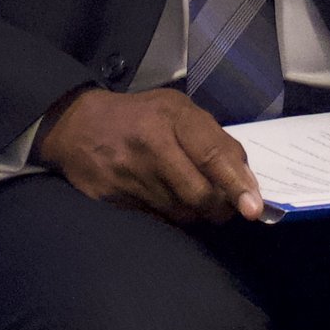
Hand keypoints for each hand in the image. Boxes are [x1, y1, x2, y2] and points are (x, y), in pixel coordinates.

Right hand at [38, 87, 265, 223]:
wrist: (76, 126)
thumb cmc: (139, 116)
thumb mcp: (177, 110)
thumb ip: (213, 140)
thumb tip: (245, 181)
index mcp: (170, 117)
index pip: (212, 155)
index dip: (236, 185)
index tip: (253, 209)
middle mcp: (150, 146)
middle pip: (199, 194)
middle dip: (220, 207)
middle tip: (225, 206)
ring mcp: (129, 176)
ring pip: (181, 213)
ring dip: (196, 214)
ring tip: (194, 200)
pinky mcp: (114, 199)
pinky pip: (157, 220)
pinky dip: (171, 217)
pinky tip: (168, 203)